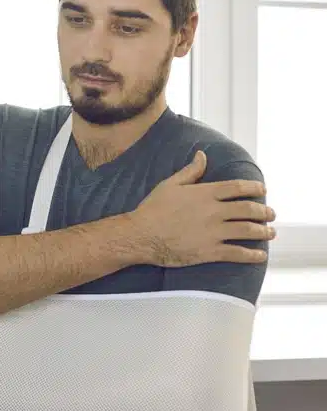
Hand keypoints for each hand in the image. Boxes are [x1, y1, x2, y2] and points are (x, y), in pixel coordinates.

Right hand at [130, 150, 275, 266]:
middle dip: (265, 212)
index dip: (255, 188)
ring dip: (263, 232)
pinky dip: (252, 255)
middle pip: (249, 209)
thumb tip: (202, 155)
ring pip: (248, 231)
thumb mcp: (169, 185)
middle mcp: (214, 212)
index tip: (263, 190)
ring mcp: (213, 232)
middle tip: (270, 215)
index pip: (239, 187)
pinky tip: (260, 255)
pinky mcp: (209, 251)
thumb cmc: (152, 210)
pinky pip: (237, 253)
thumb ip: (190, 171)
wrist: (140, 236)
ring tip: (270, 233)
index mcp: (205, 194)